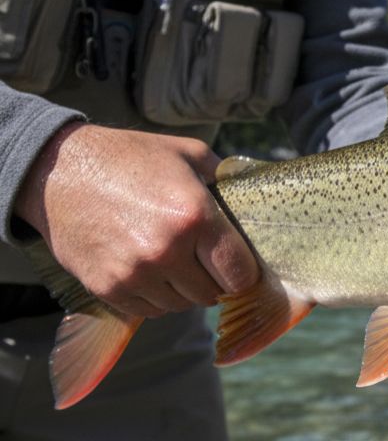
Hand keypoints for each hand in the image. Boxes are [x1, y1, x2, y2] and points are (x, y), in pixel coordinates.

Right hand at [14, 122, 258, 317]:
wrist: (58, 170)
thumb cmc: (130, 157)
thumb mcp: (188, 153)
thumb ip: (225, 177)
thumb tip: (254, 195)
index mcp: (194, 217)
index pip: (240, 273)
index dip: (244, 274)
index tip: (240, 267)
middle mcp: (166, 250)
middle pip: (211, 294)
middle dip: (214, 280)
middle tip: (206, 262)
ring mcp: (135, 274)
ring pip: (181, 305)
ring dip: (184, 290)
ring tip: (176, 263)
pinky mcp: (107, 288)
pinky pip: (149, 310)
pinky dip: (156, 298)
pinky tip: (152, 272)